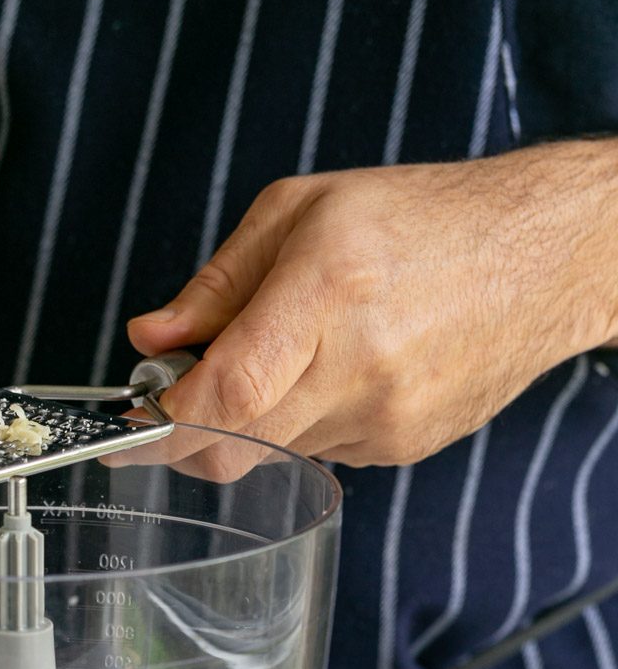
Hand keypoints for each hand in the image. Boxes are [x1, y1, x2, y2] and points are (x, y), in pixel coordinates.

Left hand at [124, 143, 617, 474]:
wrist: (544, 258)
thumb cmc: (423, 218)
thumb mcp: (301, 211)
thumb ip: (216, 285)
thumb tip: (151, 339)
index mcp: (327, 292)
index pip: (222, 396)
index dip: (160, 426)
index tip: (124, 430)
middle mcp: (358, 367)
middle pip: (233, 448)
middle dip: (185, 437)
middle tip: (171, 403)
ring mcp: (384, 419)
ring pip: (270, 457)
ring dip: (248, 424)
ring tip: (282, 360)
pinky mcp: (402, 447)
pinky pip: (318, 456)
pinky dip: (300, 426)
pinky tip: (334, 375)